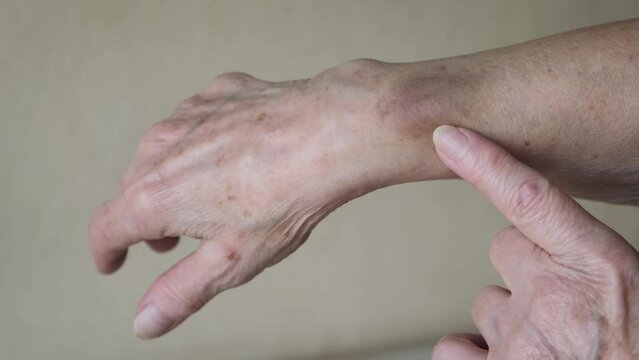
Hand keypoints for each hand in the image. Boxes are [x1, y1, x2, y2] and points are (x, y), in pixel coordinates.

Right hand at [89, 59, 440, 338]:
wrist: (332, 132)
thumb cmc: (286, 197)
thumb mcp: (232, 261)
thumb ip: (181, 292)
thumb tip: (144, 321)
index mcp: (155, 195)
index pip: (107, 228)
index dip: (105, 251)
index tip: (111, 261)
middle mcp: (160, 147)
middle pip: (134, 189)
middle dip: (145, 219)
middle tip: (171, 240)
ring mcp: (189, 114)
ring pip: (163, 153)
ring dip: (173, 179)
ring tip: (203, 200)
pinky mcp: (219, 94)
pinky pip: (198, 122)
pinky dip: (204, 143)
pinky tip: (233, 155)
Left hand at [430, 126, 638, 358]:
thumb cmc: (637, 336)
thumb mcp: (627, 284)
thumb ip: (586, 260)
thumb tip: (530, 243)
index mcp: (600, 265)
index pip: (533, 198)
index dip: (488, 163)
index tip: (448, 135)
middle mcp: (554, 297)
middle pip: (507, 252)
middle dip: (526, 271)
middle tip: (562, 302)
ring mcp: (521, 340)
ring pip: (489, 304)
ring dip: (508, 318)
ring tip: (548, 342)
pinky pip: (454, 349)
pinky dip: (472, 355)